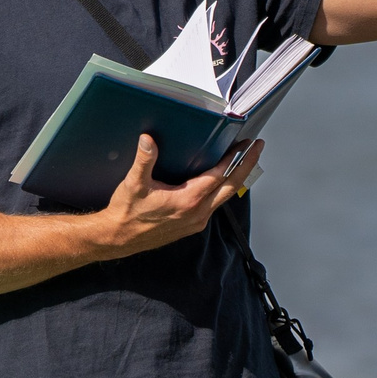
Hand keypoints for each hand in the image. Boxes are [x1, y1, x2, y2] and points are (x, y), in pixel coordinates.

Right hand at [90, 136, 262, 260]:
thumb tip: (148, 139)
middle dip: (247, 165)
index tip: (248, 145)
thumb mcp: (133, 184)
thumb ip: (143, 160)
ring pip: (225, 197)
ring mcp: (197, 221)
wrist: (120, 238)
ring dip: (237, 178)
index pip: (221, 175)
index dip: (237, 159)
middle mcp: (197, 212)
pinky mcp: (193, 225)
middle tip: (257, 148)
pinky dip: (223, 189)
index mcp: (188, 200)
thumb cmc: (127, 213)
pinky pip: (215, 204)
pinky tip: (222, 180)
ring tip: (244, 160)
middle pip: (232, 187)